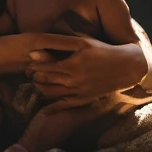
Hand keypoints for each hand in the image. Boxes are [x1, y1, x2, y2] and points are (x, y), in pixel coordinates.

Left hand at [28, 36, 146, 100]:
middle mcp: (74, 80)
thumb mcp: (83, 42)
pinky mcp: (85, 99)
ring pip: (53, 94)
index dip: (34, 66)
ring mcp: (79, 91)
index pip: (46, 67)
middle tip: (27, 74)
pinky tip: (44, 110)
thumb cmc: (103, 50)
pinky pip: (65, 106)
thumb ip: (63, 43)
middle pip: (47, 81)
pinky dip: (53, 108)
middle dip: (35, 78)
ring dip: (41, 91)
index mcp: (72, 64)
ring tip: (34, 86)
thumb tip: (44, 41)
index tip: (27, 62)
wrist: (125, 67)